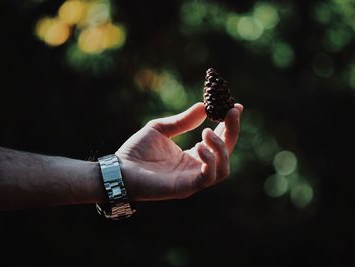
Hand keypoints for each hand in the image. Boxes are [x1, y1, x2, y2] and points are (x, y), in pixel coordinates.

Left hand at [116, 102, 242, 200]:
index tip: (235, 106)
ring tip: (206, 132)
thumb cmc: (136, 151)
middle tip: (232, 112)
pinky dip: (209, 160)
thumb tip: (203, 107)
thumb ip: (183, 121)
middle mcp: (196, 168)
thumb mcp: (161, 129)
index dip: (229, 125)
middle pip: (226, 153)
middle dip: (232, 131)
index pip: (218, 141)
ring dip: (221, 148)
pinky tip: (198, 145)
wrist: (119, 170)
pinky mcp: (186, 188)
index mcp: (192, 156)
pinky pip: (208, 177)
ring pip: (224, 169)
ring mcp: (193, 180)